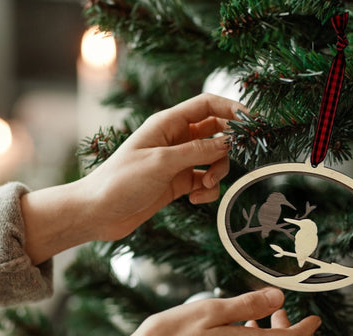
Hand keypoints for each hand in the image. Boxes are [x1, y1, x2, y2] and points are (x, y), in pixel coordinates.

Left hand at [21, 93, 244, 263]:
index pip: (207, 105)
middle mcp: (175, 140)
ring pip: (213, 159)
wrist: (99, 212)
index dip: (232, 108)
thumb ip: (197, 151)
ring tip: (203, 186)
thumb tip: (228, 143)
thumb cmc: (122, 181)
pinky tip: (195, 199)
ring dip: (217, 173)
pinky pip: (204, 181)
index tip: (253, 122)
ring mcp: (177, 162)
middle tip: (229, 161)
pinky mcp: (177, 183)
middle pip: (216, 132)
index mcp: (167, 124)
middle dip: (226, 148)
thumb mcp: (162, 162)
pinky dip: (206, 190)